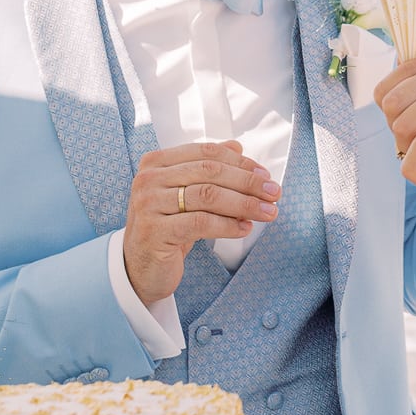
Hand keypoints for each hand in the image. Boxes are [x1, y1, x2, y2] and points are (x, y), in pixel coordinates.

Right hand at [123, 141, 278, 306]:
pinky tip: (244, 228)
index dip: (240, 163)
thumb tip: (237, 146)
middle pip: (210, 172)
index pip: (207, 152)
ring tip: (268, 212)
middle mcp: (148, 179)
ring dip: (245, 204)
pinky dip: (228, 225)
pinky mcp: (154, 231)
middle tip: (275, 193)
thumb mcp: (186, 193)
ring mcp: (148, 204)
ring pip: (208, 196)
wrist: (140, 267)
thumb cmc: (168, 226)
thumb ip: (207, 167)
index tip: (266, 176)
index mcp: (156, 162)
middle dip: (248, 183)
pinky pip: (201, 223)